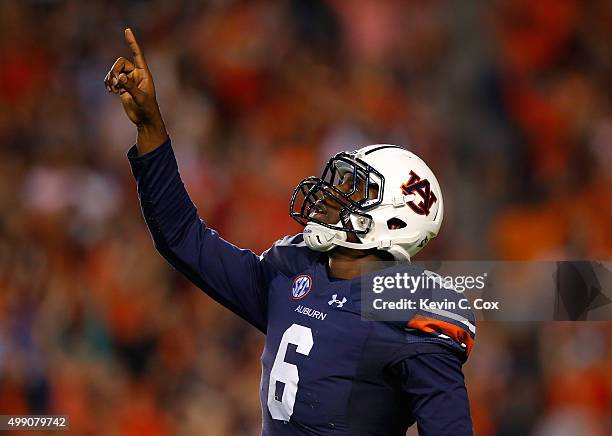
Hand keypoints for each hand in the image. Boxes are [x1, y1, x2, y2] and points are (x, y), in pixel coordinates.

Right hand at [104, 28, 166, 153]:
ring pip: (114, 70)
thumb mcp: (140, 98)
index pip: (137, 54)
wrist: (144, 120)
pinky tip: (110, 90)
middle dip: (114, 71)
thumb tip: (120, 77)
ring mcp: (128, 80)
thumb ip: (130, 87)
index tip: (127, 30)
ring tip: (112, 89)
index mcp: (144, 73)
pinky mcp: (122, 87)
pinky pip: (111, 78)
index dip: (132, 42)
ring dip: (110, 78)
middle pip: (120, 63)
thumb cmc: (147, 109)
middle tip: (115, 83)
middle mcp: (136, 74)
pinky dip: (108, 82)